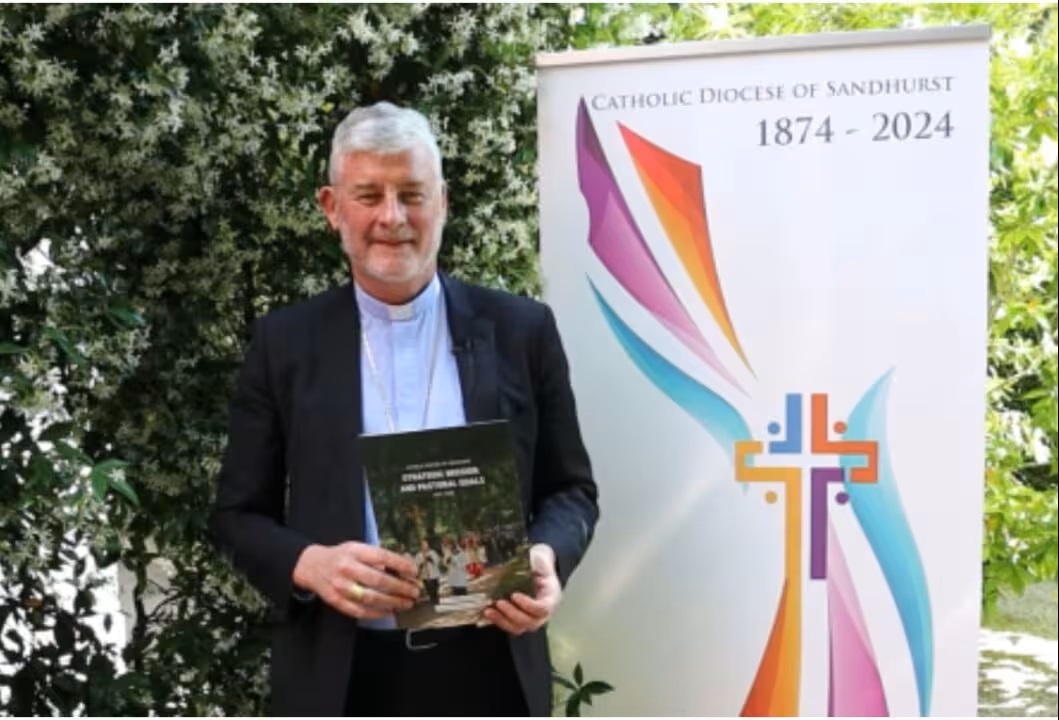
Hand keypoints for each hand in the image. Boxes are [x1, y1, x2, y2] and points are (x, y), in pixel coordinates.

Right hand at [292, 542, 419, 620]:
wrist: (312, 565)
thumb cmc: (340, 556)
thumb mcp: (357, 547)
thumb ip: (376, 556)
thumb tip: (402, 568)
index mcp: (355, 551)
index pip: (382, 557)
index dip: (401, 565)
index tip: (414, 571)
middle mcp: (347, 568)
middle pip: (379, 580)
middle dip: (400, 587)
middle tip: (414, 591)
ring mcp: (341, 586)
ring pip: (371, 598)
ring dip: (392, 602)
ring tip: (406, 603)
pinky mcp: (337, 601)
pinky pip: (360, 611)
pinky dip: (377, 613)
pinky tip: (389, 611)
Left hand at [483, 544, 560, 635]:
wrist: (538, 569)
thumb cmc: (539, 565)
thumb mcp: (540, 561)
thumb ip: (534, 563)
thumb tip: (523, 560)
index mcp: (551, 597)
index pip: (543, 608)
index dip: (528, 605)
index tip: (514, 595)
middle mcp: (543, 612)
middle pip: (530, 622)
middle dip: (512, 614)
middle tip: (499, 602)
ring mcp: (532, 619)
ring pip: (519, 628)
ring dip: (503, 620)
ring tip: (489, 611)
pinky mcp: (520, 620)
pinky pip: (510, 626)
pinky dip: (499, 621)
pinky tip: (488, 613)